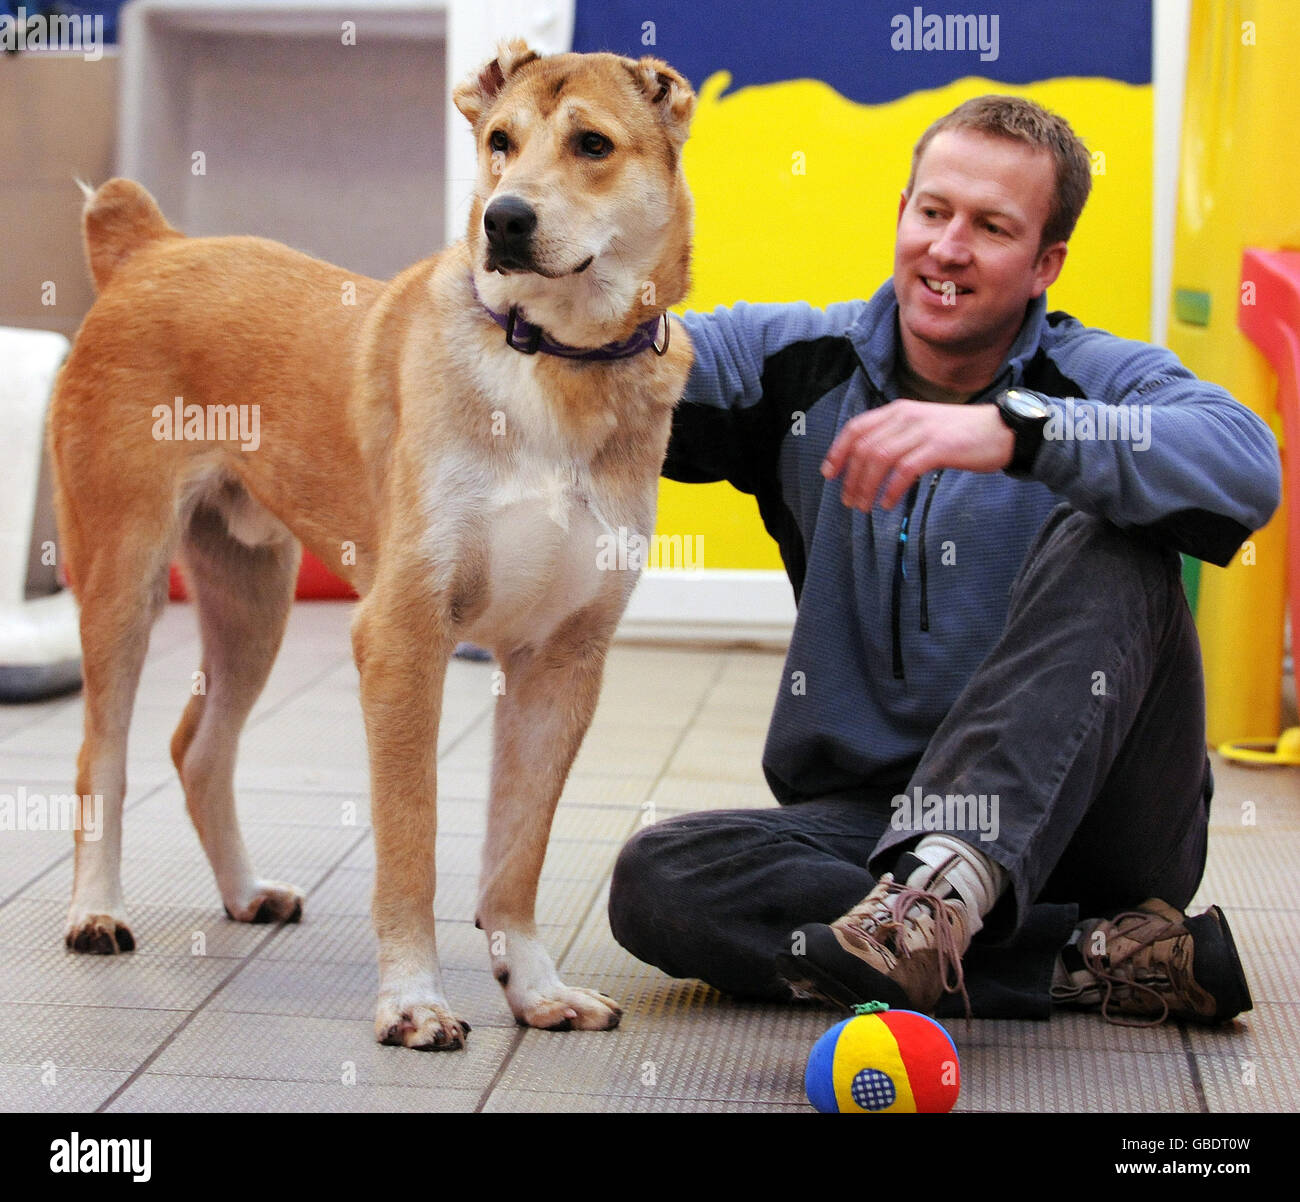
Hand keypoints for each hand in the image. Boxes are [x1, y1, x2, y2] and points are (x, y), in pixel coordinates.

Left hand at [821, 399, 1014, 509]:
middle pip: (864, 447)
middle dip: (851, 478)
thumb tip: (867, 462)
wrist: (1002, 430)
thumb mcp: (922, 427)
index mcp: (899, 410)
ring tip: (864, 507)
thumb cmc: (960, 435)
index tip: (829, 474)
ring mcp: (922, 431)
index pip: (856, 428)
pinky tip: (888, 504)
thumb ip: (896, 437)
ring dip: (866, 487)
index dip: (838, 451)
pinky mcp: (938, 447)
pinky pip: (904, 470)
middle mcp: (906, 416)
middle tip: (850, 501)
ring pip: (879, 458)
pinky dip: (891, 490)